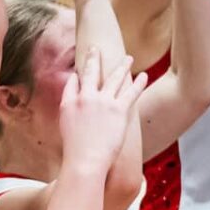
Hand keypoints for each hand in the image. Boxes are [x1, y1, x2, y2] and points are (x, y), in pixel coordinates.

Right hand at [58, 50, 146, 177]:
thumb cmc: (75, 153)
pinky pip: (131, 91)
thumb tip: (77, 114)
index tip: (80, 70)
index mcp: (69, 103)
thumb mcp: (65, 131)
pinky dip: (138, 82)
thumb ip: (70, 116)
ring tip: (128, 58)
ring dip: (122, 66)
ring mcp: (103, 102)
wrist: (85, 161)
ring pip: (114, 78)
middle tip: (96, 48)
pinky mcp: (119, 109)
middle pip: (90, 72)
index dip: (77, 76)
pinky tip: (143, 75)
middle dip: (93, 58)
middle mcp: (85, 98)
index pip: (72, 83)